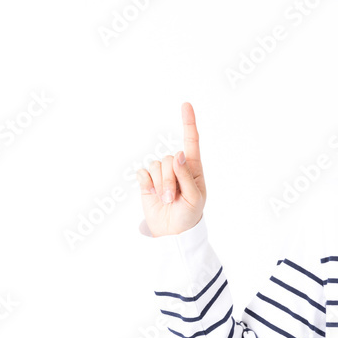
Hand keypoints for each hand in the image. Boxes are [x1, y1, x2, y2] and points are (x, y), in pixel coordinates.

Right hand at [137, 102, 206, 236]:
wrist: (173, 232)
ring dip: (160, 184)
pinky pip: (142, 173)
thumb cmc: (189, 214)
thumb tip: (178, 154)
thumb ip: (186, 175)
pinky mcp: (147, 181)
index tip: (185, 105)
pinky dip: (146, 183)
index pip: (191, 141)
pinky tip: (151, 193)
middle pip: (168, 159)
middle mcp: (176, 166)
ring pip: (155, 165)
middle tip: (172, 198)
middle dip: (169, 179)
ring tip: (165, 199)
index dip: (188, 122)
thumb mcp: (194, 197)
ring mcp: (161, 173)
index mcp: (193, 167)